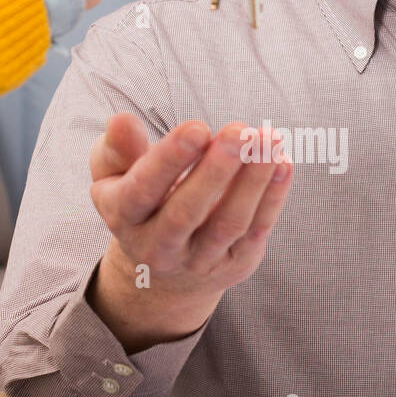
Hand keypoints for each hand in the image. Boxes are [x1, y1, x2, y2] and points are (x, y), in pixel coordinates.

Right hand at [88, 113, 292, 352]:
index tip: (196, 128)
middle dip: (215, 171)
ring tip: (268, 141)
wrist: (163, 275)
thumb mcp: (114, 178)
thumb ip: (117, 149)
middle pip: (187, 212)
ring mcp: (200, 259)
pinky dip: (272, 196)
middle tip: (239, 132)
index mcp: (124, 217)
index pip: (142, 191)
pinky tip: (282, 162)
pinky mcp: (235, 263)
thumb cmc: (141, 206)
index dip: (169, 160)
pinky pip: (256, 229)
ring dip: (253, 180)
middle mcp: (159, 246)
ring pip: (229, 222)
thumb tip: (121, 120)